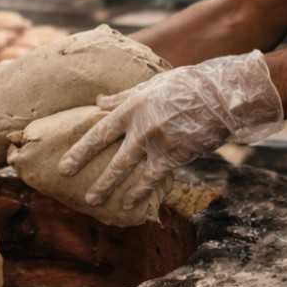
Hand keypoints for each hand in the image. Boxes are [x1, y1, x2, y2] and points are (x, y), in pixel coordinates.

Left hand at [57, 50, 283, 212]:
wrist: (221, 96)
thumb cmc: (187, 86)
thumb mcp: (152, 84)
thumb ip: (124, 96)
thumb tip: (99, 102)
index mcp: (132, 106)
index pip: (100, 131)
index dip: (81, 149)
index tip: (65, 164)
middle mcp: (140, 126)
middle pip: (110, 155)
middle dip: (90, 171)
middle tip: (71, 187)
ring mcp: (157, 143)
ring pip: (127, 170)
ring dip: (109, 186)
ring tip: (94, 200)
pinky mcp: (174, 155)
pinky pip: (152, 178)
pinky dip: (140, 191)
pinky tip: (130, 202)